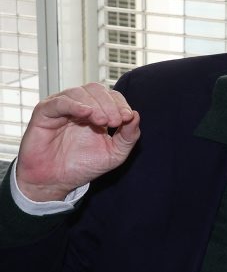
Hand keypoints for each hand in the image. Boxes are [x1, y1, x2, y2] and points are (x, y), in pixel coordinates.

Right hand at [15, 83, 140, 201]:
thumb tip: (137, 115)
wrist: (56, 181)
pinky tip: (85, 112)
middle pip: (97, 90)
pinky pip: (59, 102)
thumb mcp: (115, 154)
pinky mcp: (44, 113)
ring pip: (79, 92)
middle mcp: (79, 106)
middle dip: (110, 104)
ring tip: (101, 121)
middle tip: (115, 121)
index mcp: (97, 112)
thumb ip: (129, 136)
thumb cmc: (83, 166)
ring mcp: (61, 108)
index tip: (127, 117)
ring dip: (95, 104)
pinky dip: (74, 104)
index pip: (112, 96)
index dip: (121, 104)